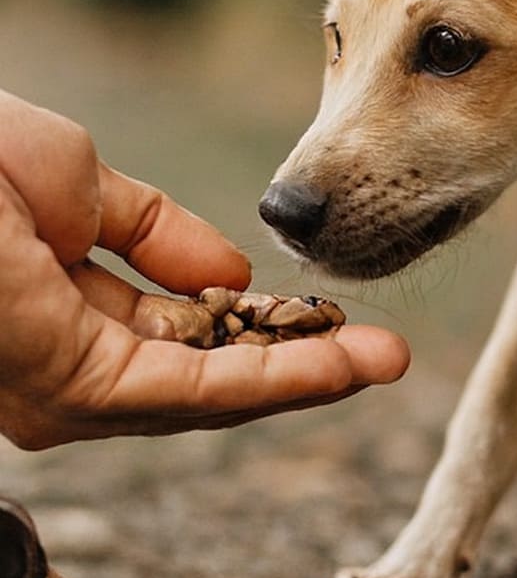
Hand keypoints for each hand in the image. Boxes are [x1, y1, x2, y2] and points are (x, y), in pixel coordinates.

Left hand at [0, 91, 408, 448]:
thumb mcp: (79, 182)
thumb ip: (158, 234)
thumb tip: (237, 273)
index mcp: (69, 316)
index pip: (189, 339)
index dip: (265, 332)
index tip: (330, 317)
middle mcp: (73, 365)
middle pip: (212, 379)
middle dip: (302, 366)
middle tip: (384, 355)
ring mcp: (71, 384)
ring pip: (214, 396)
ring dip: (307, 381)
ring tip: (385, 362)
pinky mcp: (73, 387)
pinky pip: (191, 393)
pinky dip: (271, 382)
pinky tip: (338, 366)